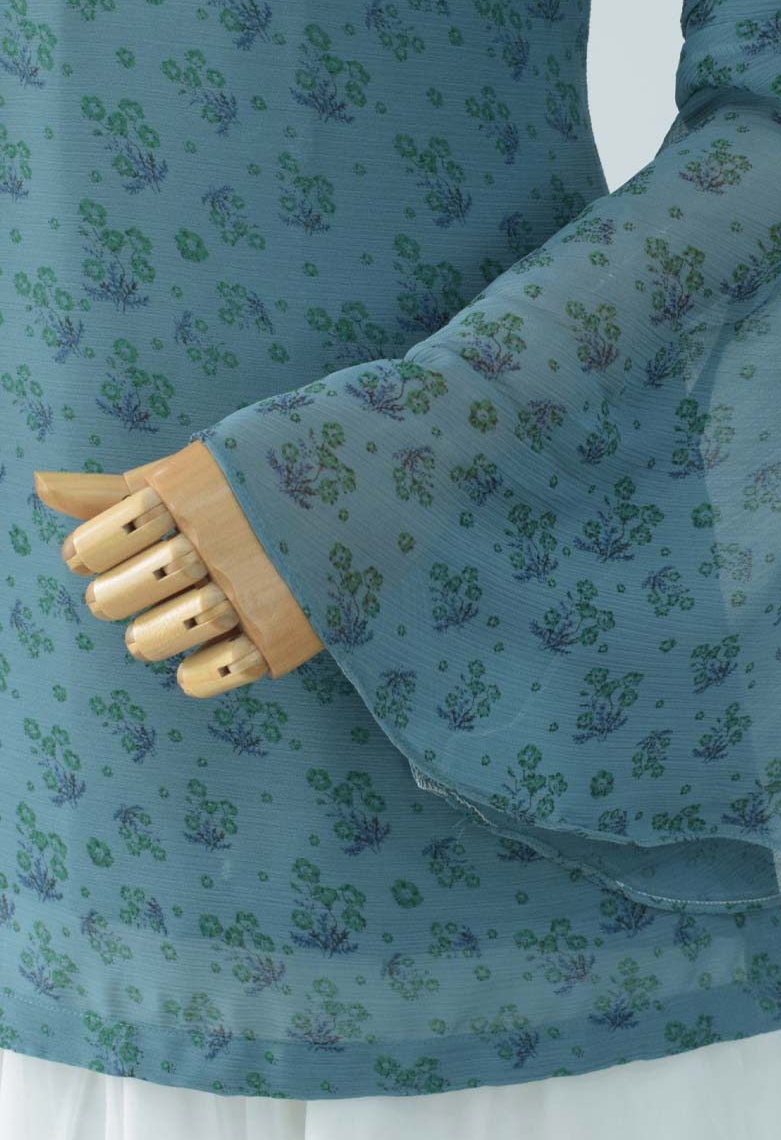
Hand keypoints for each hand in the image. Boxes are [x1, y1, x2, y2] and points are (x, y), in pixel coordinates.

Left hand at [34, 441, 322, 696]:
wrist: (382, 463)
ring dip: (149, 638)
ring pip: (162, 635)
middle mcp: (217, 537)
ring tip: (160, 625)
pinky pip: (221, 671)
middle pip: (122, 594)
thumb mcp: (196, 468)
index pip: (99, 542)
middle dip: (115, 597)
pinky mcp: (290, 625)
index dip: (89, 553)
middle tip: (130, 592)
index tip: (106, 551)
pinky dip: (198, 676)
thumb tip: (39, 487)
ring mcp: (255, 583)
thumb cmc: (269, 468)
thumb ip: (119, 487)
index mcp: (189, 491)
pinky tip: (199, 660)